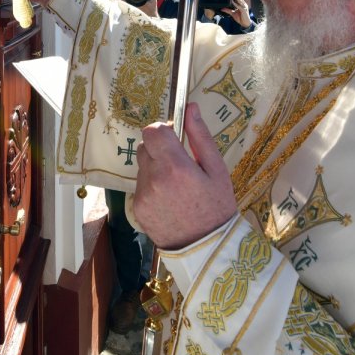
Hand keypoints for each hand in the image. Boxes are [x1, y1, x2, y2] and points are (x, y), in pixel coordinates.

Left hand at [132, 104, 236, 248]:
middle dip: (160, 149)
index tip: (176, 139)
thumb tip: (191, 106)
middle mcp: (154, 179)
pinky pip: (141, 186)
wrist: (206, 248)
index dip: (163, 130)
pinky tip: (170, 200)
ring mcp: (143, 195)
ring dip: (155, 168)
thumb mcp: (217, 169)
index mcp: (176, 166)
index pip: (153, 130)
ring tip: (177, 186)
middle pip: (145, 146)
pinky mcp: (137, 208)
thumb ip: (200, 136)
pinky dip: (152, 187)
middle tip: (180, 164)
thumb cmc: (217, 207)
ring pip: (142, 166)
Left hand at [221, 0, 251, 26]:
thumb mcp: (233, 13)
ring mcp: (244, 7)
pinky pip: (239, 6)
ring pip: (240, 1)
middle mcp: (243, 5)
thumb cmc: (240, 18)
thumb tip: (222, 9)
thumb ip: (228, 11)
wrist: (245, 23)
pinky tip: (232, 2)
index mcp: (242, 5)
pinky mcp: (244, 10)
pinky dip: (236, 4)